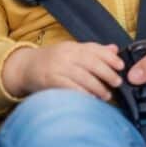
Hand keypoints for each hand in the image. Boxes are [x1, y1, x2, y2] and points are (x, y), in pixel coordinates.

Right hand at [2, 42, 125, 100]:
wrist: (24, 67)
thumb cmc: (52, 61)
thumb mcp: (72, 51)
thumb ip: (93, 51)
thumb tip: (115, 49)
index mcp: (73, 47)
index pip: (95, 50)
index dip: (110, 57)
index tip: (121, 66)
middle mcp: (66, 55)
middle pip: (91, 63)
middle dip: (107, 73)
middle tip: (117, 83)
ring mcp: (57, 67)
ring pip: (82, 77)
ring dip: (97, 87)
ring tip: (106, 96)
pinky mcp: (50, 80)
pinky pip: (69, 88)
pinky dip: (81, 94)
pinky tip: (90, 99)